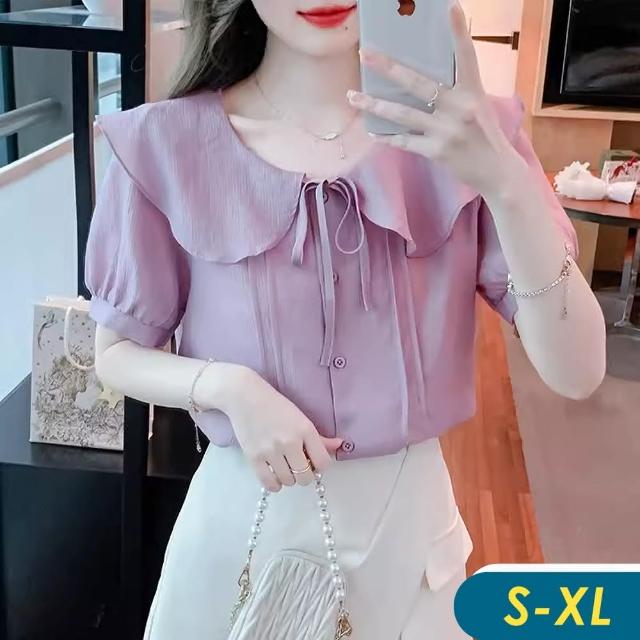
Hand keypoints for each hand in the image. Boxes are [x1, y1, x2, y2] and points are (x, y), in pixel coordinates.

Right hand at [217, 365, 342, 491]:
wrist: (244, 396)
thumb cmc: (275, 405)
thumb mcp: (301, 417)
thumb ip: (320, 437)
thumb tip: (340, 445)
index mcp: (305, 430)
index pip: (323, 463)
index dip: (320, 465)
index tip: (313, 460)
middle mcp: (289, 442)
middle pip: (306, 477)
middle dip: (305, 474)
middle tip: (298, 465)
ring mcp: (270, 451)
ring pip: (288, 482)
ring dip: (289, 478)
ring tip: (284, 466)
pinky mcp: (253, 457)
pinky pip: (269, 484)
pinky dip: (275, 484)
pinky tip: (274, 474)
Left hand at [347, 2, 520, 196]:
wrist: (496, 171)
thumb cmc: (486, 135)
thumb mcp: (479, 105)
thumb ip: (459, 88)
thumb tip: (434, 72)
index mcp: (473, 92)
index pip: (466, 56)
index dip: (459, 32)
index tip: (451, 7)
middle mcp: (459, 108)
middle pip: (418, 83)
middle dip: (388, 68)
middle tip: (365, 54)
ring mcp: (446, 131)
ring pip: (402, 114)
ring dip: (374, 105)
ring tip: (352, 97)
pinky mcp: (436, 151)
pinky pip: (404, 142)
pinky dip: (387, 137)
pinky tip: (372, 131)